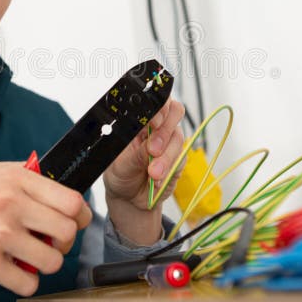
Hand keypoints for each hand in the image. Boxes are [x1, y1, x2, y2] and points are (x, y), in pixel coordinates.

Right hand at [0, 161, 91, 301]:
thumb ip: (18, 175)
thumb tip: (51, 182)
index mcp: (12, 178)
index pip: (70, 198)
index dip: (79, 215)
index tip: (76, 222)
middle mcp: (9, 203)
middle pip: (68, 229)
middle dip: (63, 241)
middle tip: (49, 244)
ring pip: (53, 259)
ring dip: (44, 263)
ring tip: (27, 259)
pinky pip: (28, 282)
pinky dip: (24, 282)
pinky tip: (10, 272)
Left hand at [103, 98, 185, 243]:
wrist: (130, 199)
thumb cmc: (121, 174)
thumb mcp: (120, 164)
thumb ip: (135, 154)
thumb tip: (149, 146)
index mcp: (139, 121)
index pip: (153, 103)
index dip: (158, 108)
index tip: (153, 123)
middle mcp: (156, 127)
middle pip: (174, 111)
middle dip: (164, 131)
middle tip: (153, 150)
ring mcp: (169, 141)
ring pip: (178, 137)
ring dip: (166, 157)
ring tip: (152, 173)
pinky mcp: (179, 158)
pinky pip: (181, 157)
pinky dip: (170, 169)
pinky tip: (158, 180)